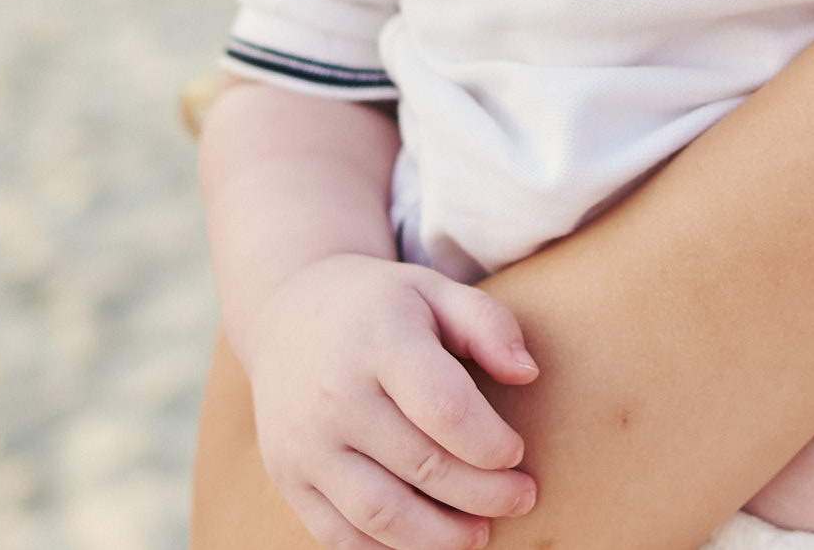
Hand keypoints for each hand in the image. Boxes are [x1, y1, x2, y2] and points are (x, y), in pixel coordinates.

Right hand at [245, 253, 539, 549]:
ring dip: (440, 537)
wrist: (285, 317)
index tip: (516, 451)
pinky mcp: (287, 478)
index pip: (444, 408)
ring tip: (479, 533)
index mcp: (378, 341)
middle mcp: (334, 396)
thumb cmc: (379, 307)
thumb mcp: (434, 290)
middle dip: (484, 494)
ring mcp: (304, 443)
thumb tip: (527, 374)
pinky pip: (339, 535)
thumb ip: (488, 324)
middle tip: (521, 497)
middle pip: (422, 466)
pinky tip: (427, 540)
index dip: (491, 442)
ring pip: (380, 514)